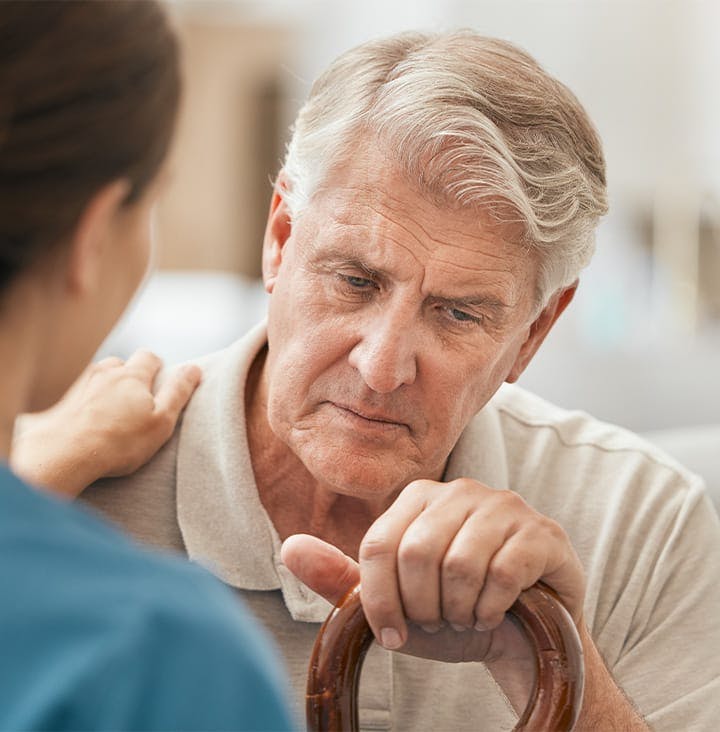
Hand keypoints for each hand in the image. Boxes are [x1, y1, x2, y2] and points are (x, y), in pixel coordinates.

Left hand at [11, 350, 200, 497]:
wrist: (66, 455)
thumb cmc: (120, 442)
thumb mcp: (162, 420)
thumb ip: (179, 392)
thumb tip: (194, 368)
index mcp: (132, 375)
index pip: (149, 357)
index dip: (158, 367)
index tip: (162, 384)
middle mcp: (105, 373)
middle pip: (122, 364)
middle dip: (132, 376)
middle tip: (139, 401)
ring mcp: (82, 386)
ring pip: (100, 377)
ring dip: (109, 387)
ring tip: (114, 411)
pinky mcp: (64, 402)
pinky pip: (82, 395)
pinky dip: (90, 402)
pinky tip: (93, 421)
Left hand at [284, 479, 648, 727]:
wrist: (519, 635)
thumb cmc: (450, 613)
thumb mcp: (392, 604)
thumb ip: (341, 578)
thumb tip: (288, 548)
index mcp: (418, 497)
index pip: (377, 545)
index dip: (380, 600)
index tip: (394, 632)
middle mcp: (461, 491)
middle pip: (416, 554)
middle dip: (423, 607)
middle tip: (438, 621)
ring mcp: (504, 506)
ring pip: (459, 565)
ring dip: (458, 612)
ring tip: (466, 616)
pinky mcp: (542, 532)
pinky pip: (502, 574)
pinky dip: (491, 610)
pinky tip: (496, 612)